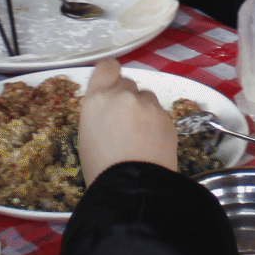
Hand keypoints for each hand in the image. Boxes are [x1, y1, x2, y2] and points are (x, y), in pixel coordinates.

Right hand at [77, 57, 178, 179]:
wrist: (133, 187)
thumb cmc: (102, 168)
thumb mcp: (88, 135)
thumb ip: (100, 112)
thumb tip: (110, 110)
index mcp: (97, 99)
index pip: (107, 67)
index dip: (110, 75)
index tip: (112, 85)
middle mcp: (123, 95)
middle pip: (127, 83)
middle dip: (127, 98)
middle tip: (124, 122)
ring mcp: (148, 105)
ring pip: (146, 97)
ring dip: (143, 110)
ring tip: (140, 136)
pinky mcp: (167, 117)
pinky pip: (160, 113)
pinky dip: (157, 124)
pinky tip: (152, 144)